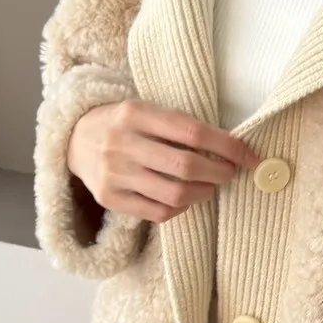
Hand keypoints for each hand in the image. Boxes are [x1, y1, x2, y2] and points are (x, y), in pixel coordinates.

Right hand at [68, 101, 259, 223]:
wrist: (74, 140)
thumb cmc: (123, 124)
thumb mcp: (145, 111)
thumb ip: (179, 125)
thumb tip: (230, 146)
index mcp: (135, 113)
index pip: (192, 132)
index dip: (227, 146)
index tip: (249, 157)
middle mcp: (122, 143)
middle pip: (185, 166)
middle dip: (218, 172)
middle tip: (229, 173)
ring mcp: (114, 174)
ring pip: (174, 194)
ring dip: (203, 193)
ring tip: (210, 186)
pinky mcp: (110, 198)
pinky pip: (158, 212)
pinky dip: (181, 208)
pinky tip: (185, 199)